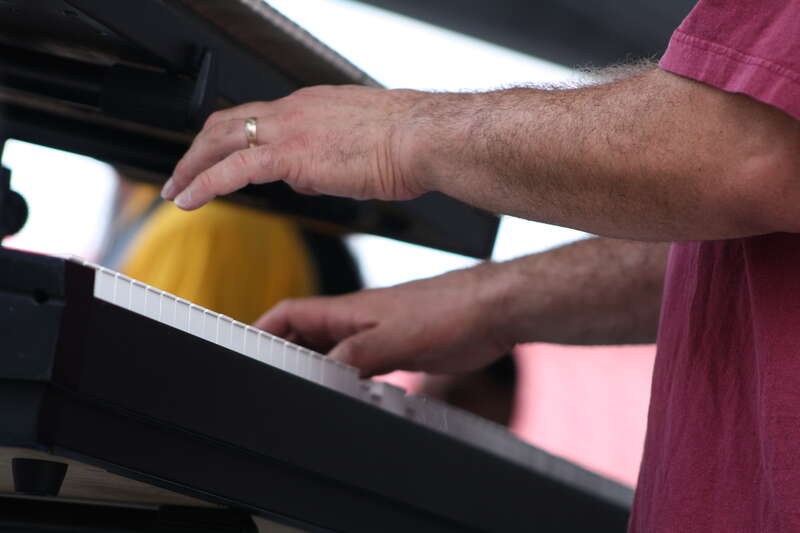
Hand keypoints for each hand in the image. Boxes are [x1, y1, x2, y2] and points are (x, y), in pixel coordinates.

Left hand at [161, 85, 431, 209]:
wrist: (423, 138)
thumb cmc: (407, 144)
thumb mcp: (359, 148)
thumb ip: (326, 159)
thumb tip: (306, 177)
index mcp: (311, 107)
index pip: (258, 119)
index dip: (231, 139)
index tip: (219, 157)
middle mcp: (293, 111)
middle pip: (228, 122)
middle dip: (198, 148)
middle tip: (182, 172)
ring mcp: (289, 129)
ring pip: (220, 140)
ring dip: (191, 166)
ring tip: (175, 190)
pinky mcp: (290, 155)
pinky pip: (231, 170)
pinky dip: (203, 183)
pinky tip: (188, 201)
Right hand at [254, 265, 513, 376]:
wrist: (491, 310)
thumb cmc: (449, 307)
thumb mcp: (394, 336)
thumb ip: (354, 355)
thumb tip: (319, 372)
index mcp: (349, 309)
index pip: (291, 313)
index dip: (263, 328)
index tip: (244, 346)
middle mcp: (359, 321)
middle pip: (308, 335)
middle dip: (286, 353)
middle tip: (272, 377)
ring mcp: (378, 334)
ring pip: (334, 352)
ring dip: (317, 367)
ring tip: (303, 389)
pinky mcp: (399, 349)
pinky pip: (361, 365)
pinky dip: (347, 378)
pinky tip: (348, 393)